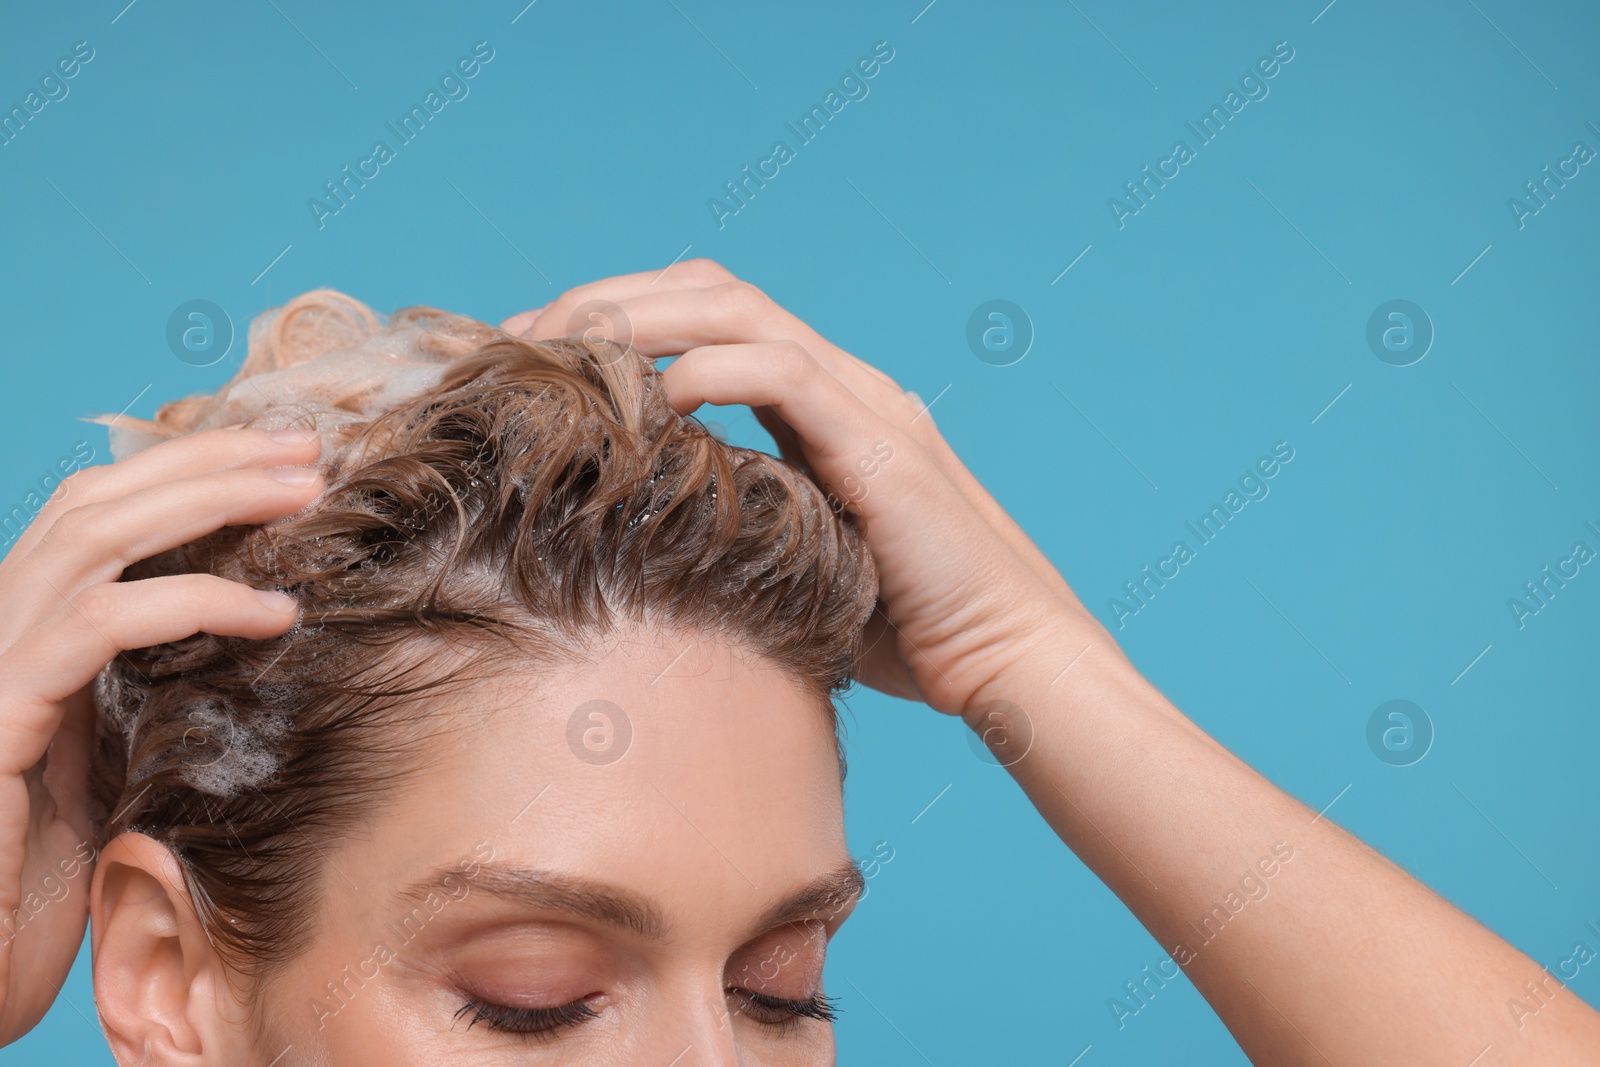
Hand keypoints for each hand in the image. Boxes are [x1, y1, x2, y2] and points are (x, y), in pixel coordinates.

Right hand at [0, 427, 322, 1043]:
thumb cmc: (44, 878)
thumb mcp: (115, 758)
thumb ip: (155, 686)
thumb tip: (254, 632)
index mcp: (24, 633)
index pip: (98, 515)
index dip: (185, 472)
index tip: (282, 456)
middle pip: (96, 501)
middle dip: (207, 461)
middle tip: (308, 447)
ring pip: (92, 537)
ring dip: (208, 502)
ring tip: (304, 497)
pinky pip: (98, 626)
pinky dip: (193, 602)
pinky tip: (275, 613)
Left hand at [502, 260, 1112, 717]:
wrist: (1009, 663)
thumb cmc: (907, 634)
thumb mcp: (795, 567)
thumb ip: (735, 532)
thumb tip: (633, 550)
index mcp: (820, 407)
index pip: (708, 317)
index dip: (618, 318)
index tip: (535, 354)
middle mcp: (844, 387)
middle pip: (711, 288)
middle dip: (607, 297)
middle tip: (519, 333)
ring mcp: (868, 406)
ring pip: (741, 309)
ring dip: (641, 314)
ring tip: (564, 342)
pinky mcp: (884, 448)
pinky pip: (787, 375)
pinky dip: (714, 367)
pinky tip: (652, 396)